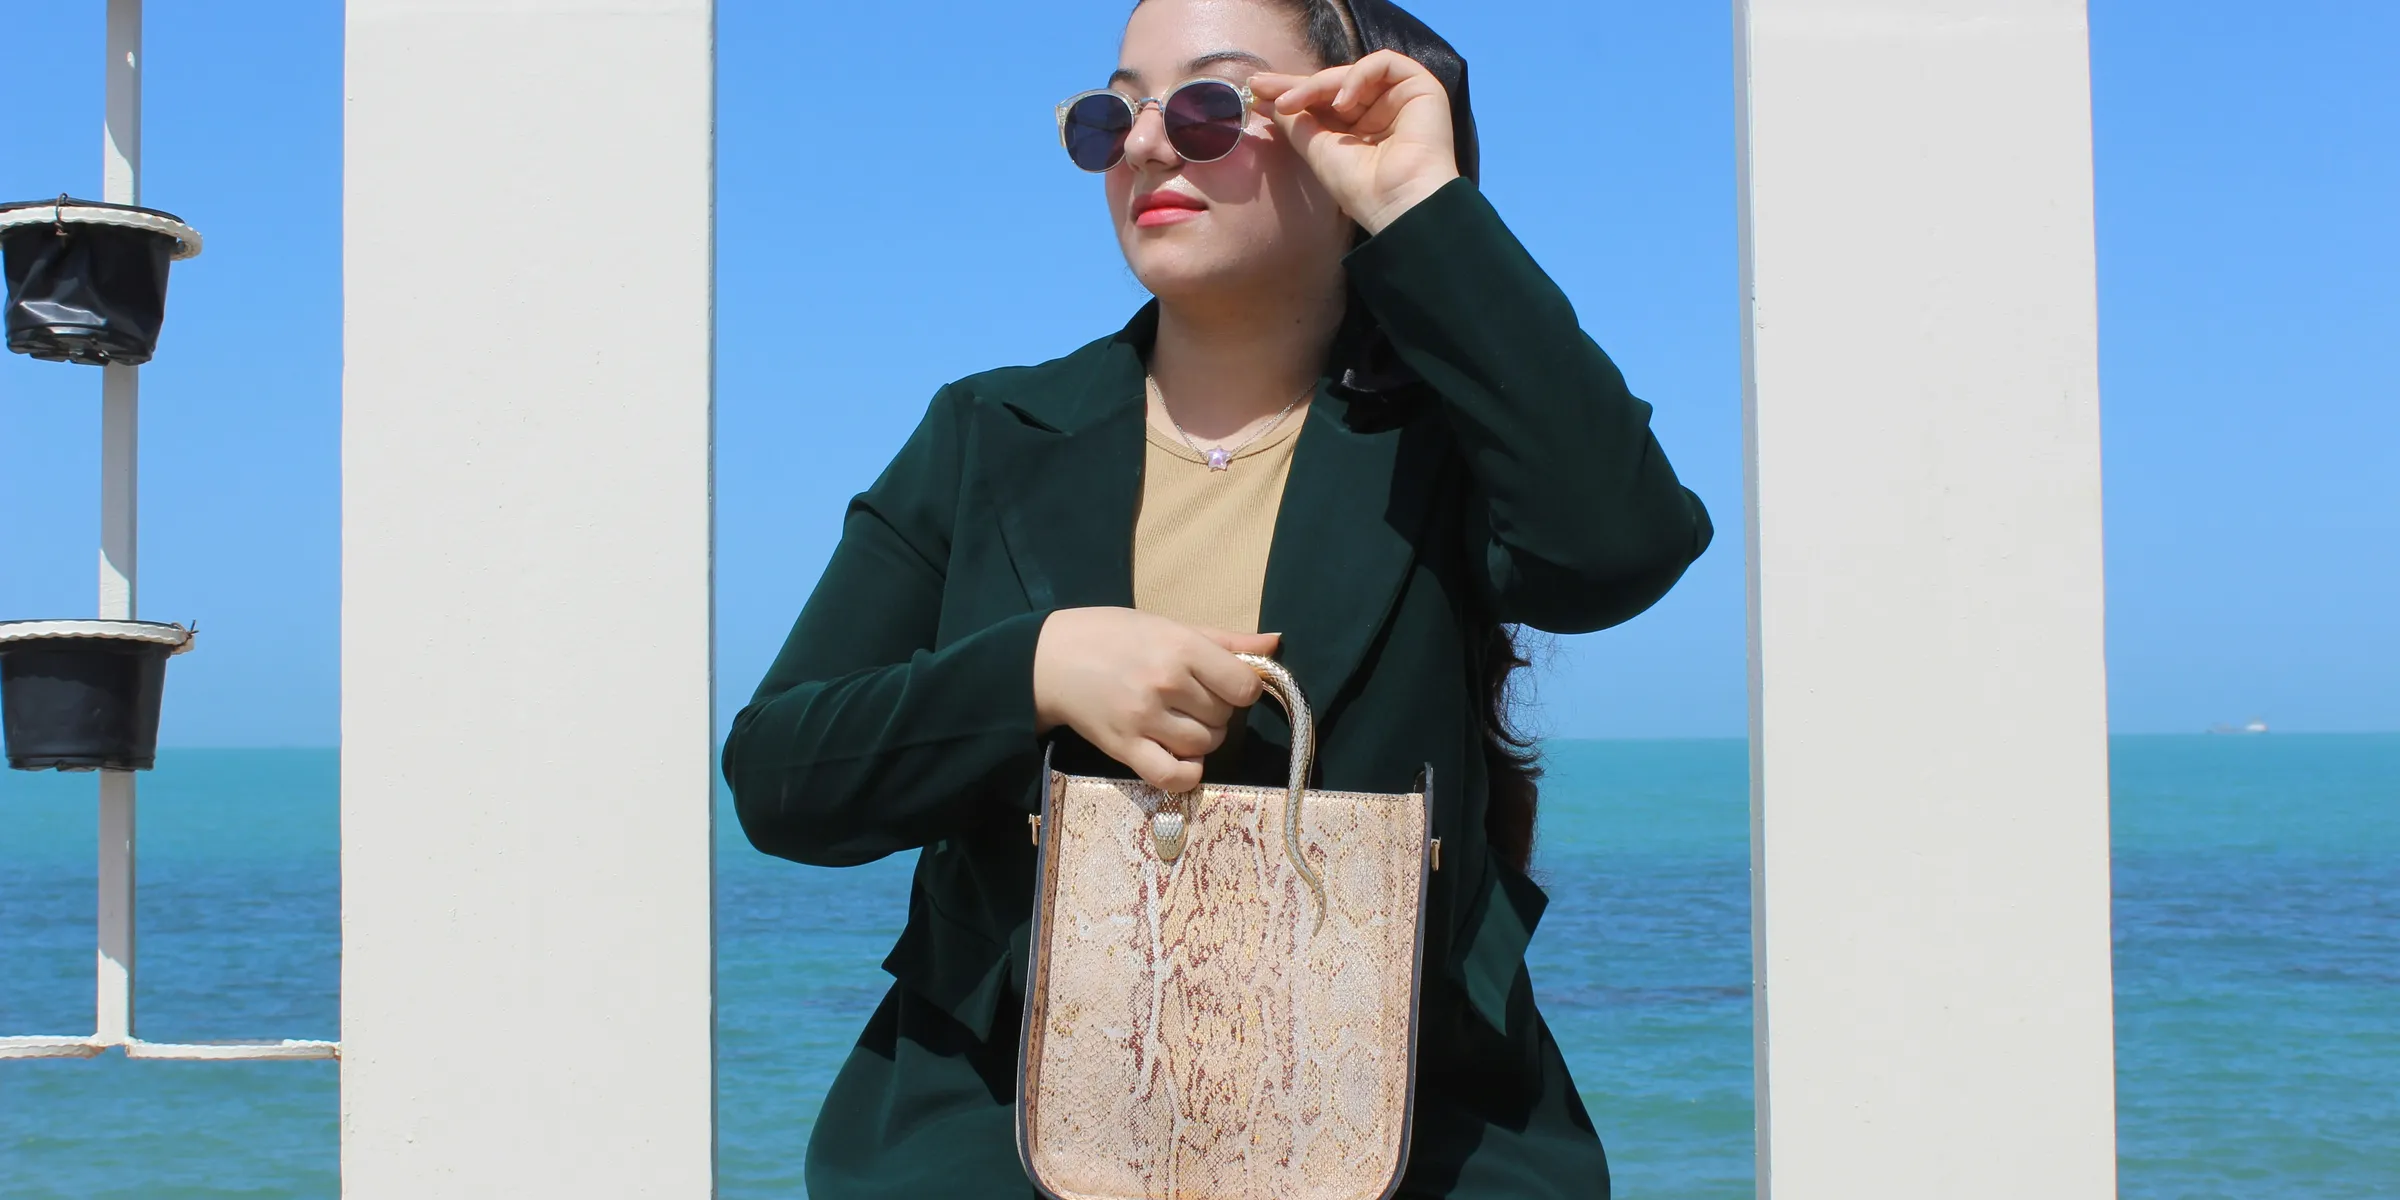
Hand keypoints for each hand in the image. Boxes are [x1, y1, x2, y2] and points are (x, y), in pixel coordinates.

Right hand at [1033, 608, 1279, 793]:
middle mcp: (1166, 684)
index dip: (1242, 688)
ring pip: (1205, 745)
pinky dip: (1187, 772)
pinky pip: (1174, 776)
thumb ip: (1224, 639)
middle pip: (1224, 717)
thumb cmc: (1111, 635)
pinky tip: (1180, 756)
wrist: (1048, 659)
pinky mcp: (1124, 749)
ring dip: (1202, 739)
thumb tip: (1277, 641)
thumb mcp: (1167, 625)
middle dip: (1216, 711)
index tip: (1225, 685)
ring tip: (1180, 722)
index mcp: (1180, 647)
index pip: (1244, 686)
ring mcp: (1144, 719)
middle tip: (1191, 700)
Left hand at [1250, 50, 1461, 234]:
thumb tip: (1269, 102)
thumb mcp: (1319, 152)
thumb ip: (1298, 124)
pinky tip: (1342, 102)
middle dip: (1299, 84)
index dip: (1292, 93)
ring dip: (1323, 83)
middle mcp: (1380, 112)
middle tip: (1264, 88)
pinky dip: (1358, 76)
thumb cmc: (1363, 189)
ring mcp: (1400, 98)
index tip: (1258, 91)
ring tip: (1300, 103)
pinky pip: (1385, 64)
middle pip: (1336, 84)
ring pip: (1356, 73)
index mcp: (1360, 130)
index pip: (1324, 103)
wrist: (1401, 204)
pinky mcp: (1422, 88)